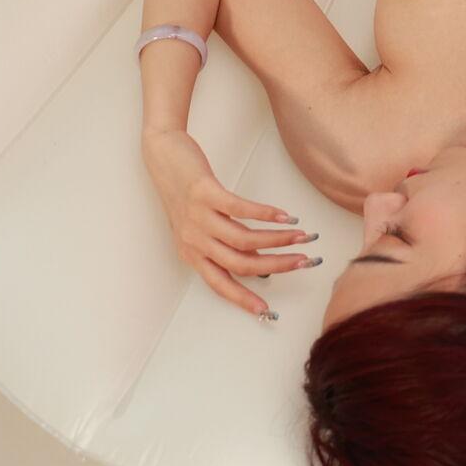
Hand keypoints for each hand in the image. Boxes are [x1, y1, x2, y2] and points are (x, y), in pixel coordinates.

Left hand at [138, 129, 318, 317]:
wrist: (161, 155)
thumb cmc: (182, 191)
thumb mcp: (197, 225)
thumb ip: (222, 244)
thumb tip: (258, 260)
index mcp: (191, 253)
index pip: (220, 284)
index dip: (244, 298)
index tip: (267, 310)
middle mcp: (193, 240)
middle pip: (241, 263)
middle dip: (277, 266)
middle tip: (303, 263)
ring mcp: (198, 217)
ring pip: (244, 239)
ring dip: (278, 240)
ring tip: (301, 236)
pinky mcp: (205, 193)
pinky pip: (241, 209)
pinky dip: (267, 214)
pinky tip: (285, 215)